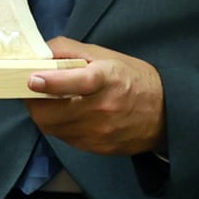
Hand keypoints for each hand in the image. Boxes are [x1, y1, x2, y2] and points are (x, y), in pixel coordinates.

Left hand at [24, 39, 166, 157]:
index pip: (78, 82)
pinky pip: (65, 138)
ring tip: (51, 101)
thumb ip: (71, 50)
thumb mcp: (107, 55)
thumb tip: (41, 51)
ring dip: (44, 114)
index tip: (33, 79)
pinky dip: (59, 126)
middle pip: (52, 113)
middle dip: (35, 102)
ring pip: (53, 128)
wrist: (165, 114)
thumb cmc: (134, 79)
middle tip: (34, 90)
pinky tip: (67, 115)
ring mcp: (99, 132)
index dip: (53, 82)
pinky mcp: (97, 148)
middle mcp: (103, 109)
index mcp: (108, 80)